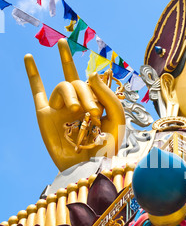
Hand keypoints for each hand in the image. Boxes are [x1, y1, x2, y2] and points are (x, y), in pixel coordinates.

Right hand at [24, 38, 125, 171]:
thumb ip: (107, 95)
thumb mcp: (116, 118)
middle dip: (85, 94)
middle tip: (91, 112)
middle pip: (77, 83)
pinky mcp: (45, 116)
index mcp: (95, 104)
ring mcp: (60, 109)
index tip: (99, 111)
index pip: (92, 84)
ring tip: (76, 110)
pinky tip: (28, 57)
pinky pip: (37, 91)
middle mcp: (77, 104)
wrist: (88, 168)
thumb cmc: (106, 147)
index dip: (96, 92)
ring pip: (62, 87)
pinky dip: (33, 73)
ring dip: (70, 94)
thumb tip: (89, 74)